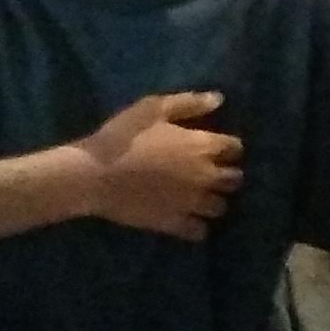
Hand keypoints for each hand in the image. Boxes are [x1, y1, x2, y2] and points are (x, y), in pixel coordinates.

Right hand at [68, 90, 241, 239]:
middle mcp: (205, 176)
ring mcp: (191, 203)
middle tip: (211, 173)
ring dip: (214, 201)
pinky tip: (187, 219)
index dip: (228, 147)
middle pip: (234, 179)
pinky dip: (198, 226)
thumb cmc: (122, 136)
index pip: (235, 148)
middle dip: (228, 175)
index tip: (217, 148)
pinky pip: (200, 231)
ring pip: (221, 207)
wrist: (94, 174)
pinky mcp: (175, 223)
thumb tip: (219, 99)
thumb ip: (189, 104)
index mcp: (202, 146)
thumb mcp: (153, 108)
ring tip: (200, 197)